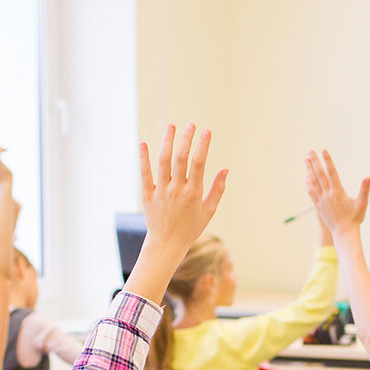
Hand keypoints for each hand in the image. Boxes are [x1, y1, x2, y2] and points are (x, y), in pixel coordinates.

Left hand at [140, 124, 227, 246]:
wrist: (167, 244)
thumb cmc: (191, 228)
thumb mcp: (209, 211)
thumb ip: (217, 189)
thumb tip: (226, 169)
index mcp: (193, 193)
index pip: (199, 163)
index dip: (203, 145)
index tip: (206, 131)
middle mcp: (176, 190)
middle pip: (181, 158)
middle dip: (186, 139)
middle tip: (190, 125)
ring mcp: (161, 192)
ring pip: (163, 162)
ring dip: (167, 142)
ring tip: (171, 127)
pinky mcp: (147, 195)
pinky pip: (144, 174)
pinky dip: (143, 158)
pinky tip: (143, 143)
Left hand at [304, 150, 369, 239]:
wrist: (344, 233)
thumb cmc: (355, 218)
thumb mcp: (362, 203)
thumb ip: (364, 190)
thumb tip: (368, 177)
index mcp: (338, 192)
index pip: (331, 172)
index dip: (327, 160)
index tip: (323, 150)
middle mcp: (328, 195)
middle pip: (319, 175)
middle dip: (314, 162)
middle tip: (310, 151)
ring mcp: (322, 200)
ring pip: (313, 182)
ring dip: (309, 170)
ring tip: (306, 160)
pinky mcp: (318, 206)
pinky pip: (311, 192)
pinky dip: (308, 184)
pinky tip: (306, 178)